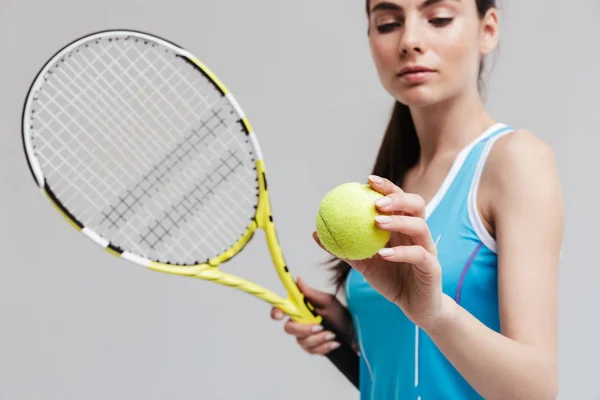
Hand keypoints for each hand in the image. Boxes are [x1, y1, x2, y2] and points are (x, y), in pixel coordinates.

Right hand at [271, 277, 355, 354]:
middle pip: (289, 328)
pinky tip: (334, 342)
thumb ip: (311, 293)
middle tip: (319, 326)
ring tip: (332, 334)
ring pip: (301, 341)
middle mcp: (300, 322)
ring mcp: (305, 337)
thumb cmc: (341, 316)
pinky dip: (324, 346)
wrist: (355, 333)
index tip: (280, 315)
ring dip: (318, 338)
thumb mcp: (328, 302)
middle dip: (303, 329)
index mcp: (301, 309)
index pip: (282, 309)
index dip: (276, 311)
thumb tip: (297, 279)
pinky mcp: (312, 348)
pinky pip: (311, 350)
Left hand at [314, 175, 445, 332]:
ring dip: (399, 221)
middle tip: (376, 202)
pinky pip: (419, 255)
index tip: (367, 180)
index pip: (399, 200)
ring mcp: (428, 249)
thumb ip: (343, 249)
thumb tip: (316, 234)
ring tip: (377, 222)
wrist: (415, 307)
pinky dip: (401, 252)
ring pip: (420, 226)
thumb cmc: (391, 280)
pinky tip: (383, 253)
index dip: (386, 187)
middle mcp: (418, 233)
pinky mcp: (433, 268)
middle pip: (416, 204)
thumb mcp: (364, 264)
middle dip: (397, 197)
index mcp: (404, 227)